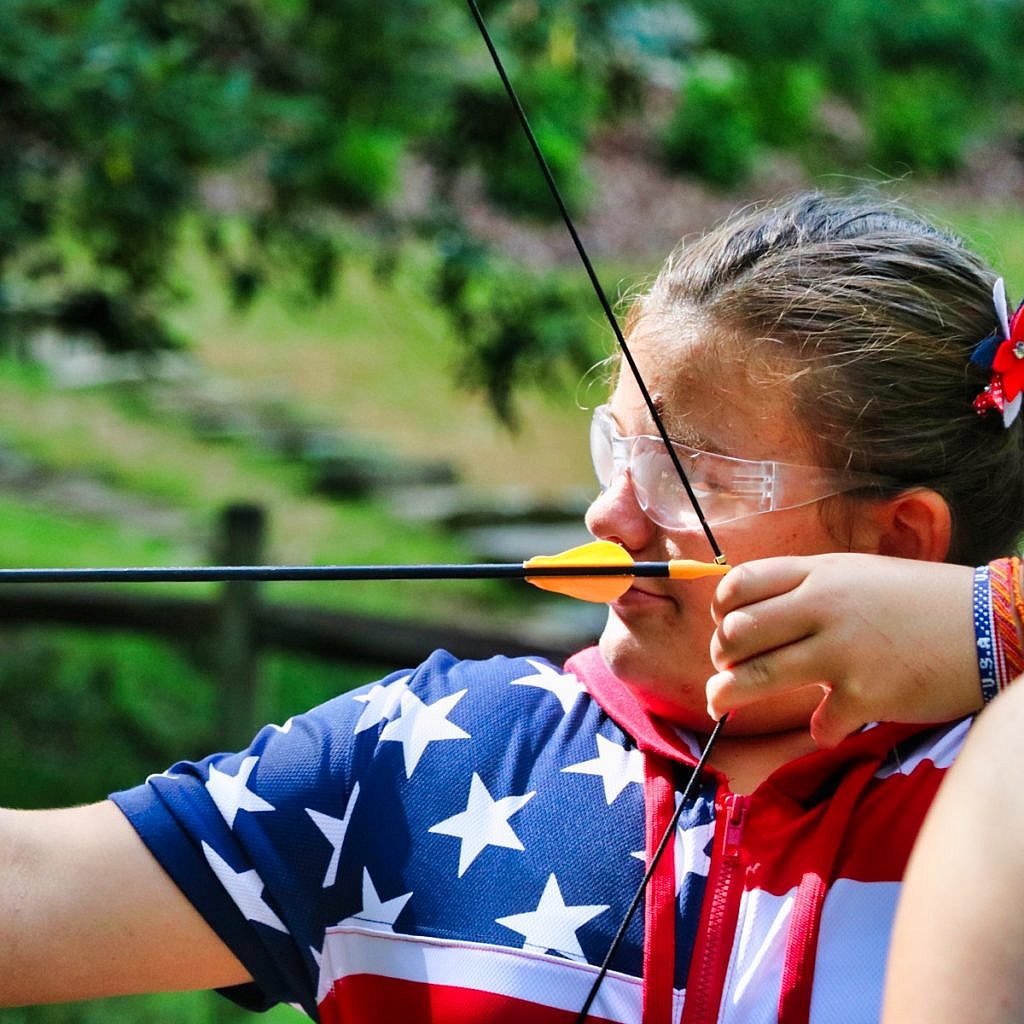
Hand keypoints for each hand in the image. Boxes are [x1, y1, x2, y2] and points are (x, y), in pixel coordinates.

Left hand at [706, 553, 979, 746]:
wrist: (991, 624)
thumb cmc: (919, 600)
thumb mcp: (857, 574)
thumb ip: (807, 588)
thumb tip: (753, 611)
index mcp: (819, 573)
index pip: (741, 584)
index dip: (722, 610)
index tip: (725, 627)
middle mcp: (823, 606)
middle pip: (738, 632)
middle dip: (722, 655)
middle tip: (726, 669)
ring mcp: (842, 650)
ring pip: (756, 675)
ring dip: (727, 693)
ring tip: (719, 701)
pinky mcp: (865, 693)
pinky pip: (818, 723)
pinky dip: (819, 730)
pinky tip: (828, 726)